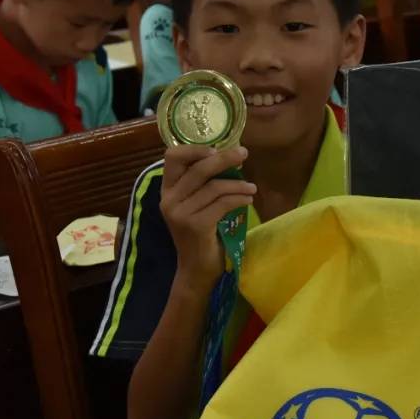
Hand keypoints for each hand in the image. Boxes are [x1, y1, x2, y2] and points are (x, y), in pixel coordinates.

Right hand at [159, 145, 256, 296]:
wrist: (196, 269)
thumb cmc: (200, 234)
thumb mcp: (195, 205)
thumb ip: (202, 183)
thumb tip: (228, 156)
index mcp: (167, 190)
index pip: (172, 157)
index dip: (195, 149)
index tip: (216, 149)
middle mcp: (169, 199)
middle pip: (198, 168)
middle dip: (224, 158)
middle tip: (244, 153)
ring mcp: (180, 213)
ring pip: (214, 187)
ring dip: (238, 185)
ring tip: (251, 188)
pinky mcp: (195, 225)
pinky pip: (223, 204)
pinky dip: (239, 199)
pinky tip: (248, 200)